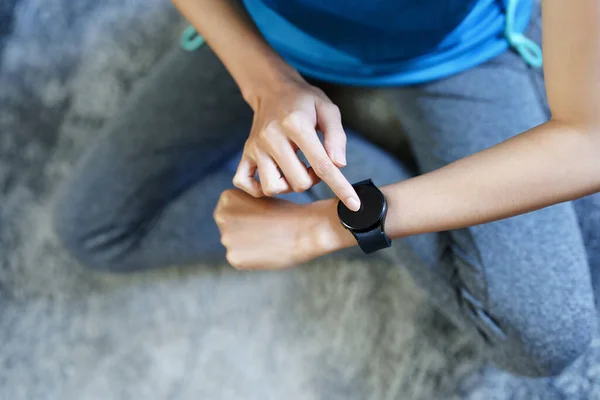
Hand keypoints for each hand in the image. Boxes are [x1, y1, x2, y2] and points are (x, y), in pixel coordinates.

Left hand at [214, 189, 351, 269]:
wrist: (306, 229)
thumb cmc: (288, 214)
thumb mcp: (260, 201)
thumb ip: (242, 211)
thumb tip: (235, 229)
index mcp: (226, 199)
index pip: (229, 213)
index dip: (248, 217)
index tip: (263, 218)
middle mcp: (221, 217)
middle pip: (229, 229)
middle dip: (245, 232)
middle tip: (267, 231)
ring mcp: (226, 238)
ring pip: (235, 246)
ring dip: (249, 246)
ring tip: (269, 240)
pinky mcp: (234, 258)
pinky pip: (240, 260)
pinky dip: (253, 260)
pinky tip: (267, 251)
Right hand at [233, 75, 360, 210]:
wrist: (272, 89)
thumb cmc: (303, 101)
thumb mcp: (328, 110)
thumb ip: (337, 137)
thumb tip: (339, 165)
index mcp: (296, 125)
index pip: (322, 165)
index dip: (340, 187)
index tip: (353, 204)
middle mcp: (272, 137)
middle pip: (298, 182)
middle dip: (313, 180)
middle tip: (314, 163)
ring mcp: (256, 147)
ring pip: (273, 188)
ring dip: (289, 185)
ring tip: (295, 168)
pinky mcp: (245, 153)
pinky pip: (245, 183)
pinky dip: (259, 189)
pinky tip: (274, 177)